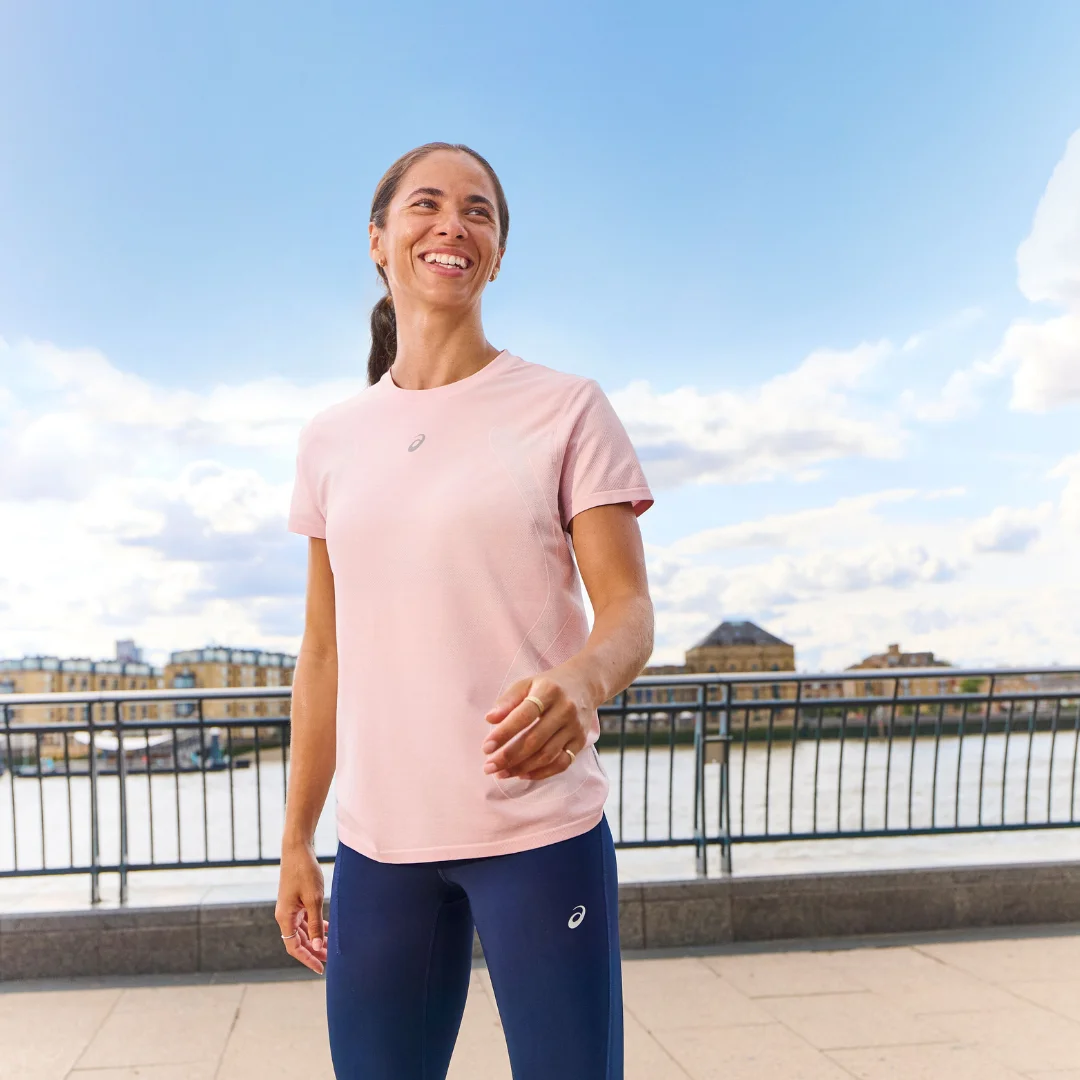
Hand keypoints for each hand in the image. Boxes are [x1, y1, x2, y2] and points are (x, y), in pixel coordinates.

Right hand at [275, 839, 328, 974]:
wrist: (297, 849)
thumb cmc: (305, 872)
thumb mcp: (313, 899)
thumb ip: (315, 923)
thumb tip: (316, 945)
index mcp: (285, 917)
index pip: (294, 947)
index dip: (307, 959)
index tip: (320, 968)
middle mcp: (285, 915)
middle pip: (298, 940)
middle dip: (314, 951)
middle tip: (331, 959)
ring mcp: (290, 908)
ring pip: (302, 931)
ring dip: (315, 939)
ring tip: (331, 947)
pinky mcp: (295, 900)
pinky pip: (305, 919)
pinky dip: (315, 926)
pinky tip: (328, 929)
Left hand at [482, 669, 591, 780]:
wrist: (584, 683)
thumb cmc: (547, 686)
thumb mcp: (526, 684)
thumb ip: (507, 701)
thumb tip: (490, 719)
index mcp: (548, 691)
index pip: (524, 716)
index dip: (504, 733)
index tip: (486, 748)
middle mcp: (565, 709)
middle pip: (535, 739)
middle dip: (509, 756)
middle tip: (489, 767)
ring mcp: (575, 727)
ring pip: (547, 755)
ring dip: (521, 768)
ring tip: (501, 773)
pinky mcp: (581, 741)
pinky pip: (562, 763)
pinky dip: (541, 773)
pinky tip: (523, 774)